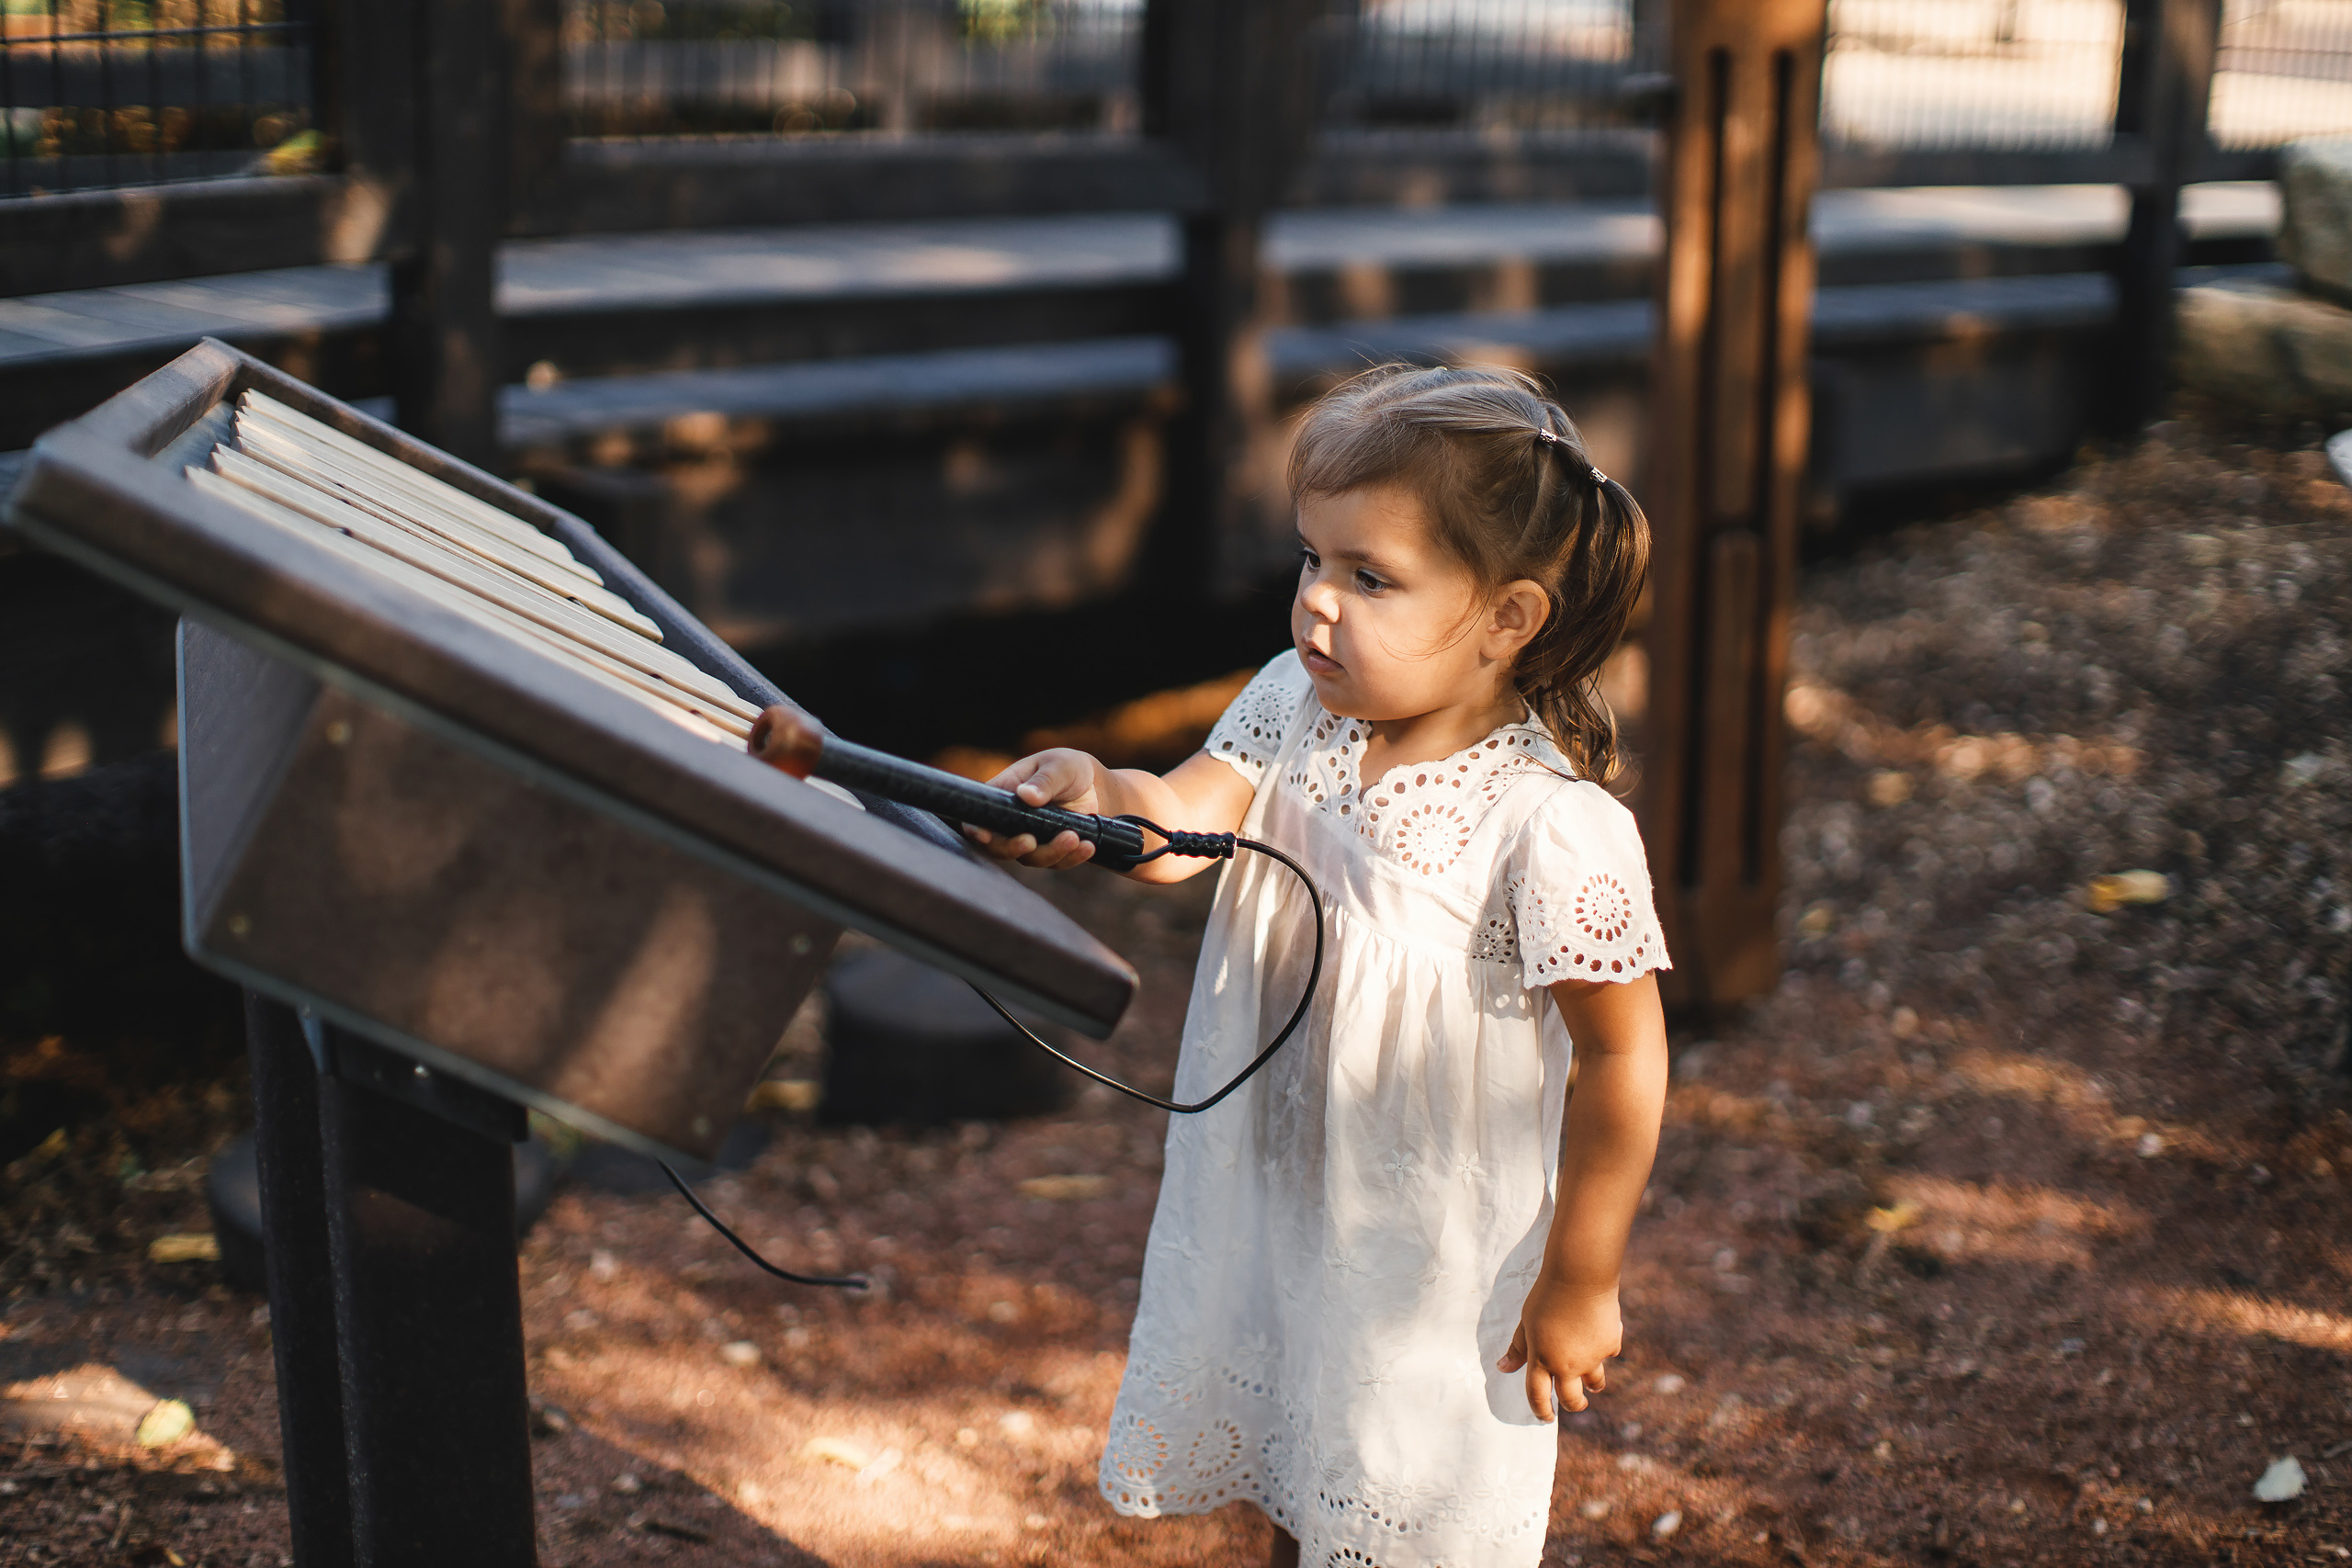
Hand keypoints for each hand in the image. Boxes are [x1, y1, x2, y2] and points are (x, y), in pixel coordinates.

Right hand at [964, 748, 1101, 868]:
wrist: (1096, 786)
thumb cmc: (1069, 767)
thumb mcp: (1059, 766)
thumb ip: (1044, 781)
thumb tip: (1026, 795)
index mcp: (1004, 796)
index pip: (980, 817)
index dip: (976, 830)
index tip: (984, 836)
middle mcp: (1011, 821)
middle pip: (999, 846)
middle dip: (1012, 848)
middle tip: (1031, 841)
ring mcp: (1031, 837)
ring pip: (1030, 858)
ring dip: (1052, 852)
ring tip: (1075, 838)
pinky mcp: (1051, 849)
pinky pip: (1057, 861)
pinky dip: (1072, 857)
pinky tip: (1088, 847)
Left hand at [1497, 1276, 1621, 1421]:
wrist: (1580, 1278)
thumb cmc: (1547, 1296)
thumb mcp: (1526, 1322)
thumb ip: (1519, 1348)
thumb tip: (1503, 1368)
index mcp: (1541, 1359)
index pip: (1537, 1395)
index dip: (1540, 1410)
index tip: (1544, 1418)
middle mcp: (1567, 1365)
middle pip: (1571, 1400)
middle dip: (1572, 1405)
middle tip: (1574, 1403)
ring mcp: (1591, 1358)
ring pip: (1595, 1384)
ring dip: (1592, 1385)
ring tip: (1591, 1382)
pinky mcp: (1610, 1346)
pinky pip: (1608, 1355)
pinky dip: (1603, 1350)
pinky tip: (1599, 1336)